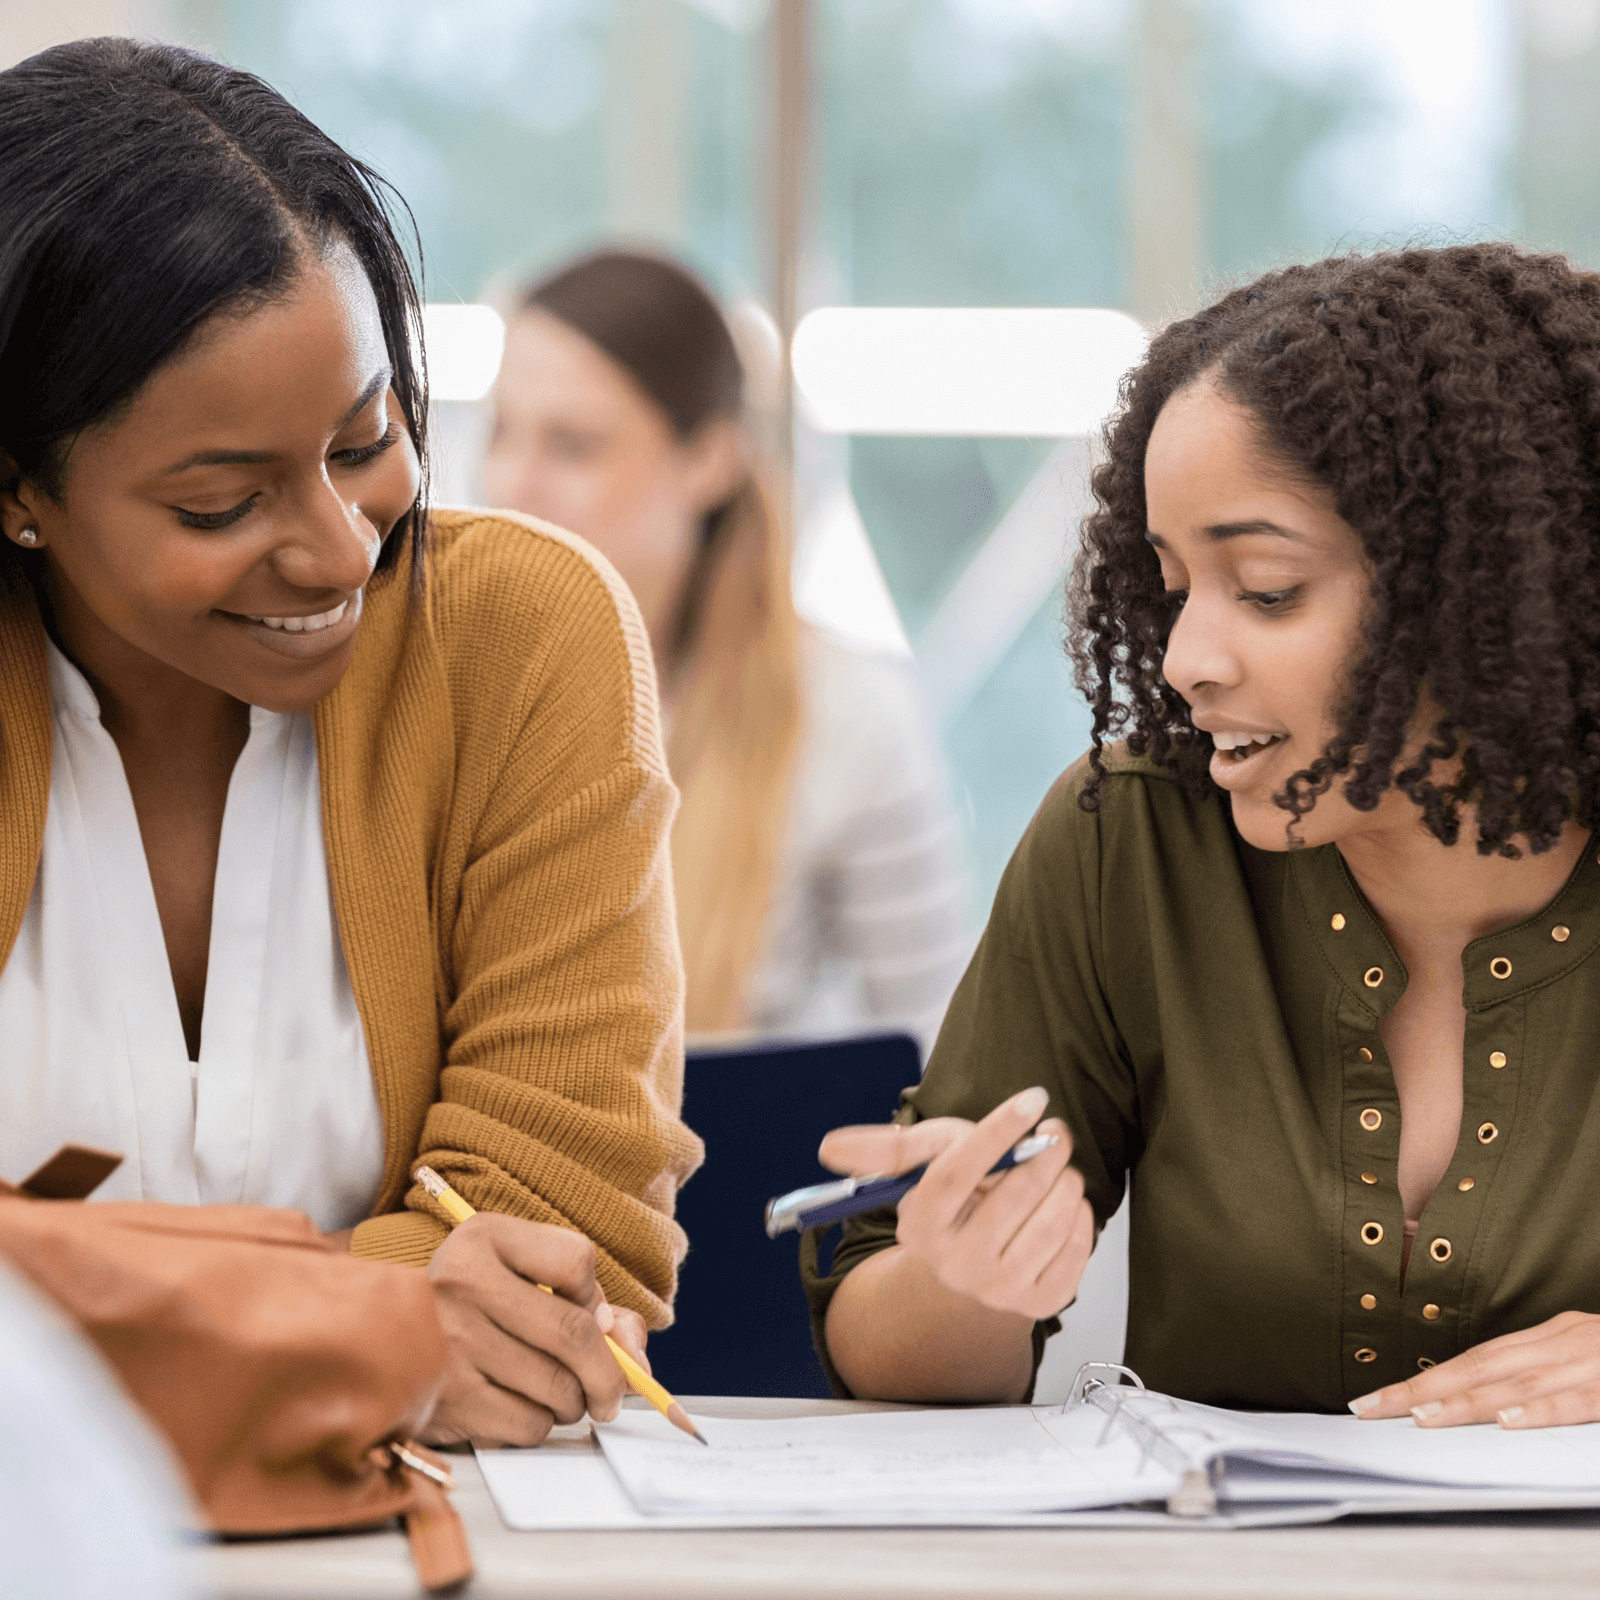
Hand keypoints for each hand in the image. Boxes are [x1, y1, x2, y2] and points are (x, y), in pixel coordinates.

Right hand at [421, 1213, 628, 1447]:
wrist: (377, 1343)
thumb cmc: (470, 1307)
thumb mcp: (520, 1275)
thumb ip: (589, 1301)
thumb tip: (635, 1358)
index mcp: (484, 1238)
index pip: (577, 1260)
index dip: (594, 1294)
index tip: (587, 1311)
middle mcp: (465, 1284)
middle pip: (575, 1334)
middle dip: (608, 1373)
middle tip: (610, 1392)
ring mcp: (454, 1344)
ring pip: (558, 1388)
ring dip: (573, 1402)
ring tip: (556, 1393)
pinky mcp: (449, 1400)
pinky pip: (529, 1424)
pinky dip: (540, 1424)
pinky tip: (520, 1407)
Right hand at [818, 1085, 1093, 1321]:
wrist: (970, 1275)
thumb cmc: (950, 1202)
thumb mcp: (921, 1166)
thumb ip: (885, 1149)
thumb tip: (827, 1147)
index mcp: (921, 1226)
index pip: (956, 1170)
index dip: (998, 1130)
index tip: (1033, 1097)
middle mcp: (957, 1265)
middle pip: (1015, 1195)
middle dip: (1047, 1150)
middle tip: (1055, 1131)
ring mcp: (1000, 1289)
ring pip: (1054, 1218)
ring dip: (1066, 1179)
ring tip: (1056, 1168)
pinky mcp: (1041, 1303)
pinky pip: (1079, 1245)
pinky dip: (1080, 1214)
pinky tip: (1063, 1204)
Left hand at [1350, 1311, 1599, 1428]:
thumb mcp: (1587, 1358)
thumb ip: (1545, 1375)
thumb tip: (1492, 1401)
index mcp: (1555, 1336)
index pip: (1475, 1358)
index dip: (1424, 1377)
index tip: (1379, 1397)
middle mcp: (1566, 1341)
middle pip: (1479, 1366)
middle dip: (1420, 1388)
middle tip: (1370, 1407)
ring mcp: (1594, 1359)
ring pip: (1517, 1383)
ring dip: (1464, 1399)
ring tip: (1419, 1416)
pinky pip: (1578, 1399)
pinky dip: (1540, 1410)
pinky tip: (1506, 1420)